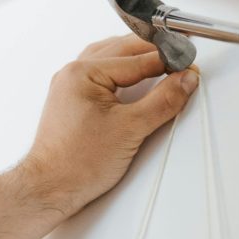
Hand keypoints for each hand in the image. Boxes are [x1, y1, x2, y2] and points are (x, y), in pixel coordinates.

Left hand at [20, 34, 198, 216]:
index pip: (137, 58)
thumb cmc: (75, 163)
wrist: (50, 188)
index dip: (167, 61)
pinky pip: (100, 73)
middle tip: (180, 58)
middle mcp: (73, 74)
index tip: (188, 65)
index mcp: (83, 73)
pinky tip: (132, 78)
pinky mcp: (72, 101)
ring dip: (136, 56)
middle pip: (122, 49)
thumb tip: (184, 81)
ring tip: (161, 61)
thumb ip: (163, 101)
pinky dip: (121, 70)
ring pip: (109, 57)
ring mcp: (70, 86)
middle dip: (153, 52)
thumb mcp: (131, 129)